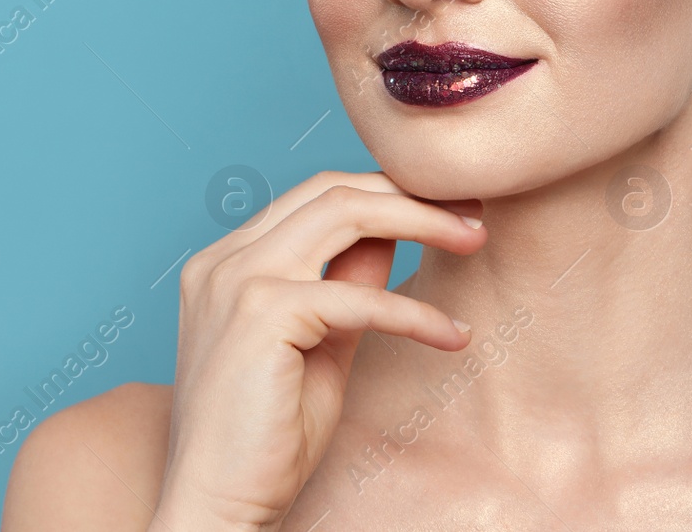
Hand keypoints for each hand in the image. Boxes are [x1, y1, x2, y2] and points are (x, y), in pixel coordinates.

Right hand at [152, 169, 485, 530]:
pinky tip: (451, 335)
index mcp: (228, 260)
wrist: (216, 506)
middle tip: (474, 212)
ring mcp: (236, 281)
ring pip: (344, 214)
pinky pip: (358, 296)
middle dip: (411, 194)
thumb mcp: (324, 342)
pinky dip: (414, 310)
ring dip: (421, 221)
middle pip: (332, 191)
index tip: (447, 205)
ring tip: (474, 238)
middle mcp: (224, 259)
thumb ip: (349, 282)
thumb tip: (395, 232)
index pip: (316, 195)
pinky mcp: (260, 314)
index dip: (386, 192)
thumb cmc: (267, 439)